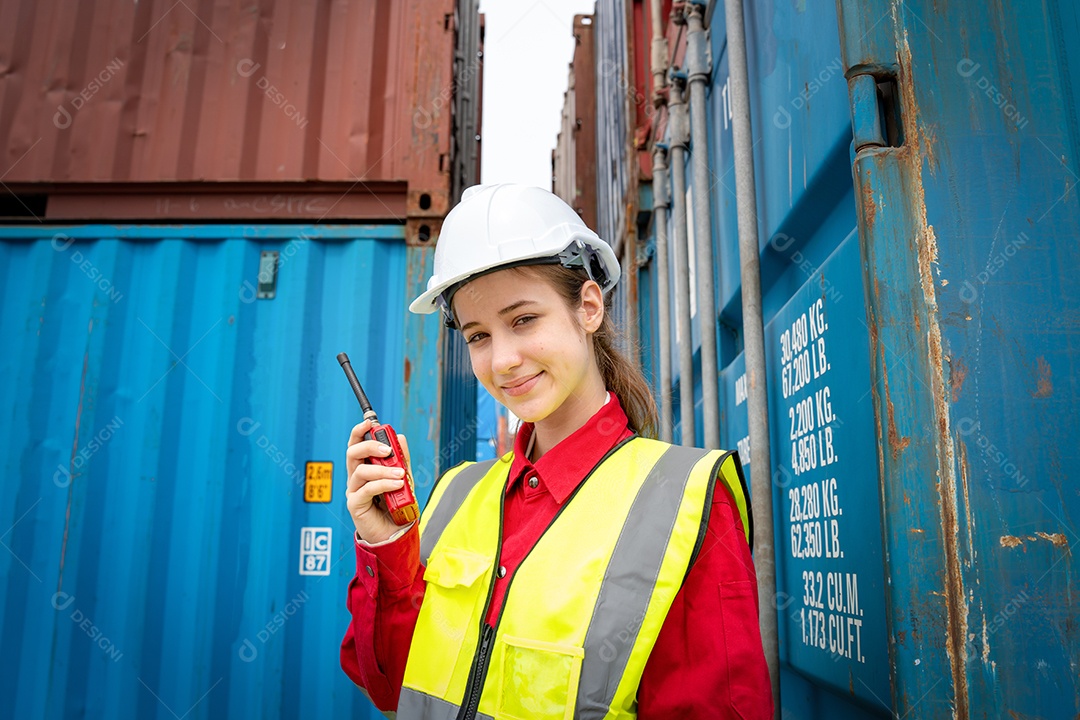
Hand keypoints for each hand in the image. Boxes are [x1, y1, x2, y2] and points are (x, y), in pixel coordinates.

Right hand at [345, 420, 412, 543]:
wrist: (396, 532)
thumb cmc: (397, 505)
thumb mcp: (403, 477)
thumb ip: (401, 459)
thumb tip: (399, 437)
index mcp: (364, 468)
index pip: (356, 445)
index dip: (359, 432)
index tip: (369, 422)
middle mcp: (355, 478)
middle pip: (353, 453)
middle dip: (370, 446)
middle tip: (388, 450)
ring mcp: (353, 491)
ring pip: (360, 471)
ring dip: (383, 470)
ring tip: (400, 474)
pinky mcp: (355, 504)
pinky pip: (366, 489)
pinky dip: (383, 484)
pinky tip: (397, 484)